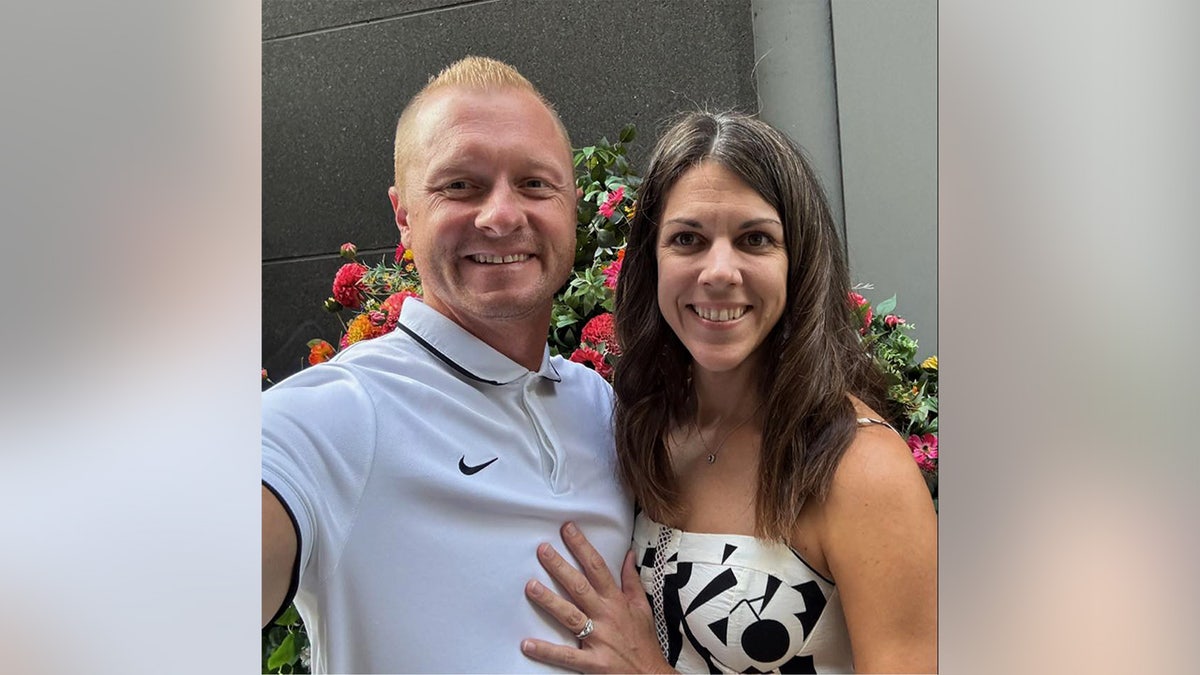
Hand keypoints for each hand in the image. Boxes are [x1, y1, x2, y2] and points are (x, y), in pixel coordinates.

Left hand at [521, 522, 674, 673]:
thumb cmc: (644, 641)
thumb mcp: (642, 607)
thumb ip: (632, 580)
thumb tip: (629, 554)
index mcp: (617, 601)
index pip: (598, 567)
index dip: (582, 547)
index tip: (567, 529)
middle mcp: (606, 616)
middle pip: (580, 587)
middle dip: (560, 567)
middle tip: (542, 550)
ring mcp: (599, 639)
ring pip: (570, 617)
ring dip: (550, 602)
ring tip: (530, 587)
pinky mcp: (593, 663)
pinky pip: (566, 656)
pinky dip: (546, 651)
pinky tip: (527, 644)